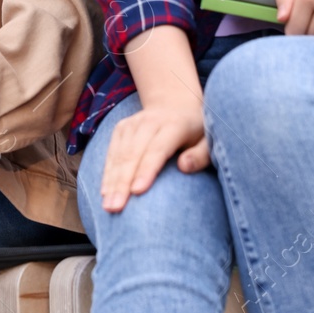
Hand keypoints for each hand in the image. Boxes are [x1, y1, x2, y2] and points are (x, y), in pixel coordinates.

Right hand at [99, 98, 209, 212]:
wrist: (174, 104)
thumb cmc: (196, 132)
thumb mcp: (209, 141)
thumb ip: (201, 155)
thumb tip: (183, 167)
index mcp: (174, 125)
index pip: (157, 149)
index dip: (146, 170)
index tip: (137, 191)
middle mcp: (150, 122)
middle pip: (133, 154)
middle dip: (122, 182)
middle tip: (116, 208)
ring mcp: (133, 123)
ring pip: (119, 154)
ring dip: (111, 181)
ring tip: (108, 206)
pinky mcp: (121, 128)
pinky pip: (111, 152)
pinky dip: (107, 172)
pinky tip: (104, 192)